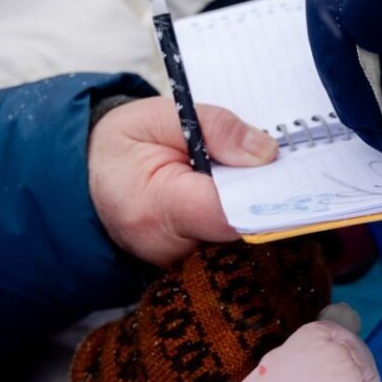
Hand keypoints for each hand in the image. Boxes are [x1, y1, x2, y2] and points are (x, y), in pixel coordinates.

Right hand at [87, 97, 278, 267]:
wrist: (90, 179)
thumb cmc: (123, 145)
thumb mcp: (160, 116)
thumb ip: (215, 127)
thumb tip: (266, 153)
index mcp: (157, 208)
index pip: (228, 214)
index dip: (265, 195)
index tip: (290, 174)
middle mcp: (170, 249)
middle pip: (242, 232)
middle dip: (269, 200)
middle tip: (292, 169)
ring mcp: (182, 264)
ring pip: (243, 242)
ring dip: (261, 209)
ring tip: (272, 178)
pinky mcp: (193, 266)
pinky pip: (232, 245)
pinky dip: (247, 220)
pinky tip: (254, 195)